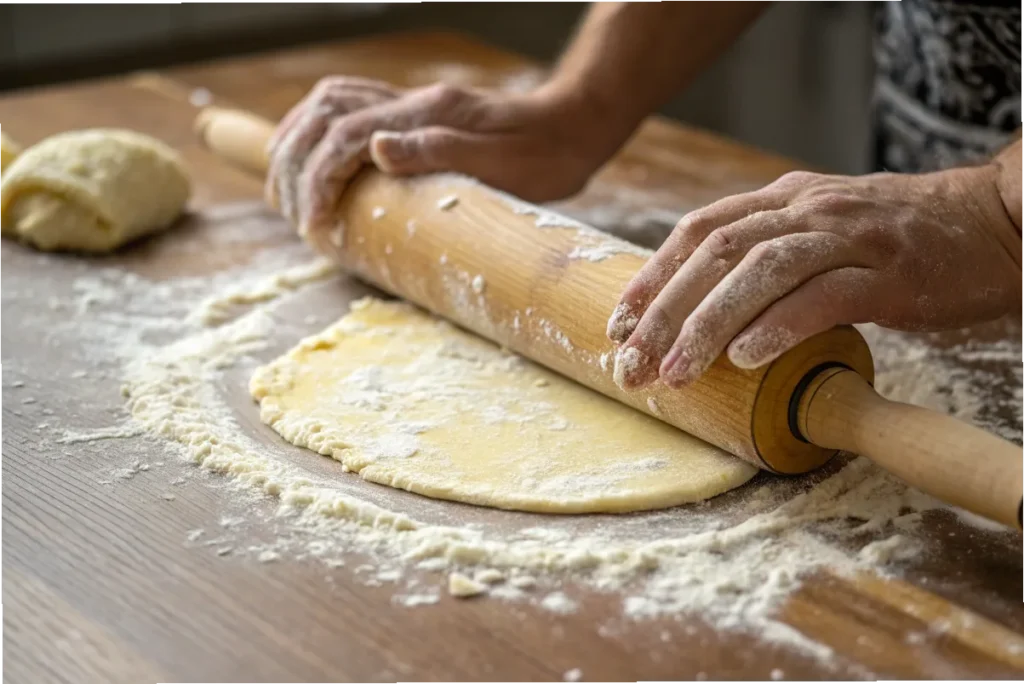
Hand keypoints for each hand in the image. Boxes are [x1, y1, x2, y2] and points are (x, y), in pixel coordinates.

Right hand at [265, 76, 612, 251]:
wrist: (574, 128)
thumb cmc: (545, 155)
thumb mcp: (501, 162)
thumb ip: (439, 150)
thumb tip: (375, 148)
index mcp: (427, 115)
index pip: (346, 137)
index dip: (319, 180)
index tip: (314, 225)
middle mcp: (412, 104)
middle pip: (324, 113)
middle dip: (293, 159)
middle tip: (286, 208)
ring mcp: (412, 106)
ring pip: (330, 103)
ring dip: (297, 140)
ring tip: (283, 183)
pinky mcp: (416, 116)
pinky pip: (350, 110)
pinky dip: (320, 133)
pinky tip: (317, 160)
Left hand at [607, 166, 1023, 389]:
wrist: (993, 221)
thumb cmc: (898, 240)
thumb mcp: (821, 229)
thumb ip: (769, 252)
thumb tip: (703, 306)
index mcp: (784, 199)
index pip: (698, 230)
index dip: (652, 277)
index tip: (618, 324)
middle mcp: (807, 209)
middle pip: (716, 252)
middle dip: (665, 312)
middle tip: (630, 365)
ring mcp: (849, 237)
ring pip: (761, 271)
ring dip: (709, 325)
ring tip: (676, 373)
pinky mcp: (889, 273)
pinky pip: (825, 296)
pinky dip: (780, 326)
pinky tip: (746, 359)